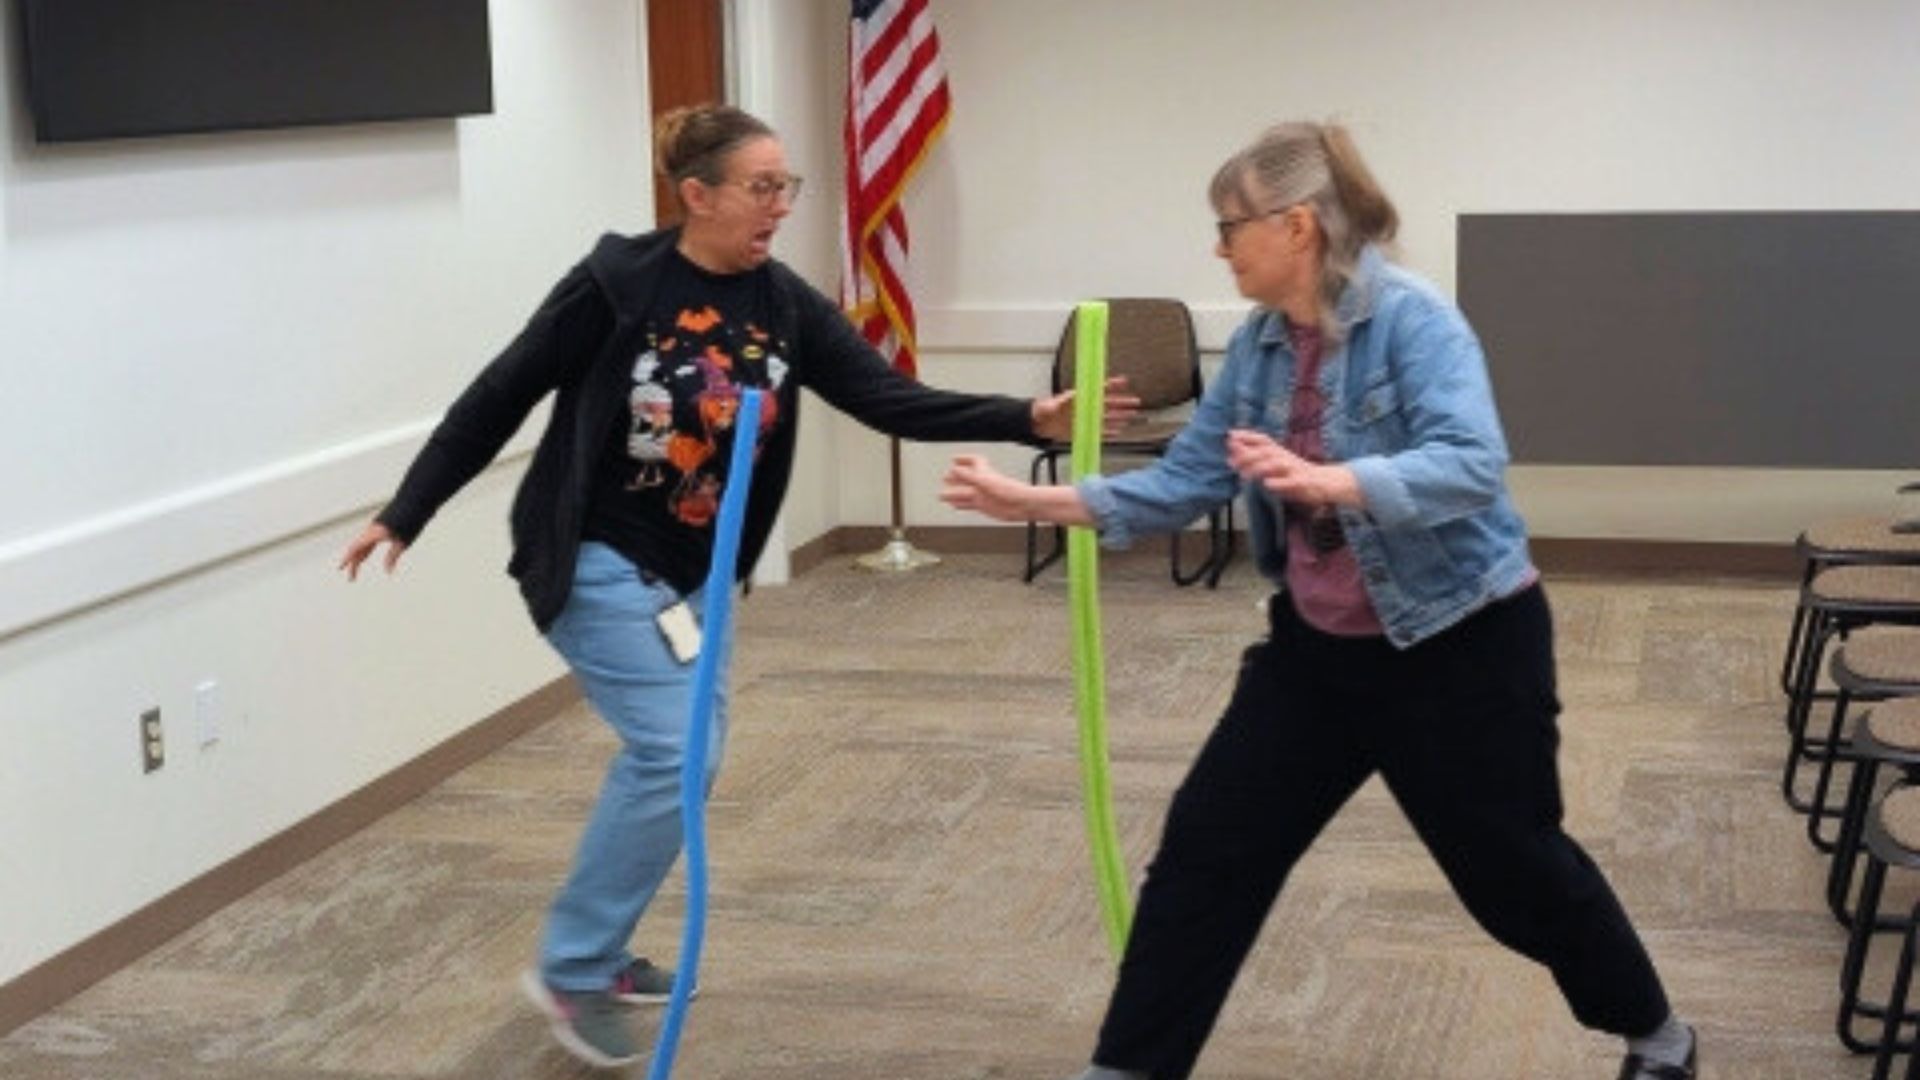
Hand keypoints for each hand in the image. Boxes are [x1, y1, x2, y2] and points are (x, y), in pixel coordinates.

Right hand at [339, 521, 407, 580]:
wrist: (415, 503)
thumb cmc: (410, 521)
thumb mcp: (402, 542)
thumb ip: (392, 556)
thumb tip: (388, 571)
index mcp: (374, 533)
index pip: (356, 548)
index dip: (347, 559)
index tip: (340, 568)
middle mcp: (371, 530)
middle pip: (357, 548)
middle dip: (353, 564)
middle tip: (352, 579)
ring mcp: (375, 528)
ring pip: (361, 545)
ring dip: (358, 558)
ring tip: (356, 571)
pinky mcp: (379, 527)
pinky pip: (367, 541)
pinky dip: (364, 551)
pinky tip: (364, 557)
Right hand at [941, 454, 1037, 522]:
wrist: (1022, 505)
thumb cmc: (1011, 490)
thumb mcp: (986, 480)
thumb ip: (969, 475)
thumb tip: (955, 470)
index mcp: (985, 473)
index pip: (973, 461)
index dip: (964, 459)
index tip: (955, 459)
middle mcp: (983, 483)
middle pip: (966, 478)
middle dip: (955, 477)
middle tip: (946, 477)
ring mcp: (983, 495)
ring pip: (965, 492)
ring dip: (954, 493)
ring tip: (943, 495)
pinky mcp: (985, 506)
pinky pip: (969, 505)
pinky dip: (961, 504)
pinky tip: (955, 505)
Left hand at [1030, 376, 1141, 442]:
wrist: (1039, 423)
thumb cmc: (1043, 411)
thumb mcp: (1048, 407)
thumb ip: (1053, 406)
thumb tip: (1054, 406)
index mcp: (1080, 397)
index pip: (1098, 389)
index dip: (1112, 385)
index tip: (1124, 381)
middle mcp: (1086, 407)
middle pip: (1108, 404)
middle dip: (1122, 403)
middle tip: (1136, 402)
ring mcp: (1086, 418)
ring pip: (1108, 417)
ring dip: (1120, 417)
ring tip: (1133, 415)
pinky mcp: (1084, 430)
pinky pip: (1100, 431)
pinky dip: (1110, 431)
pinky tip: (1120, 431)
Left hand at [1225, 429, 1363, 508]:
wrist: (1326, 482)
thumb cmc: (1295, 474)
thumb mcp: (1274, 465)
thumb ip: (1254, 461)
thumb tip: (1230, 456)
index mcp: (1279, 452)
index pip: (1262, 440)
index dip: (1247, 436)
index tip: (1230, 435)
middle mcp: (1286, 457)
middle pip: (1266, 452)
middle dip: (1248, 455)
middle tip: (1231, 461)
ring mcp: (1295, 469)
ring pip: (1276, 465)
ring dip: (1259, 468)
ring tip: (1244, 474)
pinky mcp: (1303, 482)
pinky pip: (1291, 481)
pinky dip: (1279, 482)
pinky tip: (1267, 484)